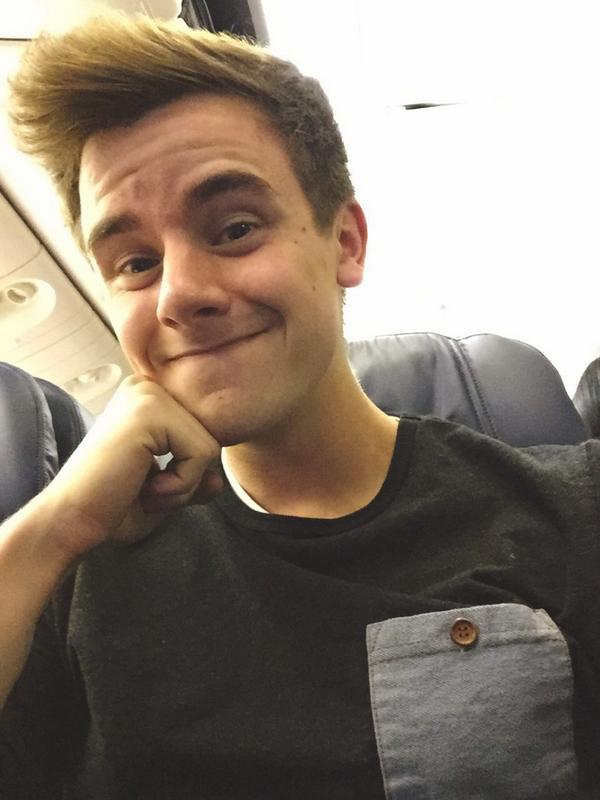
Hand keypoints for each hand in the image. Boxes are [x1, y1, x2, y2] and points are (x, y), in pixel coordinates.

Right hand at [41, 375, 220, 561]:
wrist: (70, 524)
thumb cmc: (111, 509)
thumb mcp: (166, 492)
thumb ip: (195, 481)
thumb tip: (219, 480)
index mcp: (149, 398)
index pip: (204, 435)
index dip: (186, 473)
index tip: (143, 484)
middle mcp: (147, 386)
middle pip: (211, 438)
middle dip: (186, 479)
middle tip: (141, 489)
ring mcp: (147, 395)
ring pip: (210, 448)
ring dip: (182, 485)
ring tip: (141, 488)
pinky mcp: (149, 412)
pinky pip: (201, 455)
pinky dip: (179, 485)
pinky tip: (143, 487)